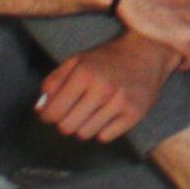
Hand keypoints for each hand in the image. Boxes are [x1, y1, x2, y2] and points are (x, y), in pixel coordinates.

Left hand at [37, 34, 172, 140]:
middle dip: (65, 122)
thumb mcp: (77, 60)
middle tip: (73, 113)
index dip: (48, 116)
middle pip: (67, 127)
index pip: (52, 113)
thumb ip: (54, 81)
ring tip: (91, 113)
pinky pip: (105, 137)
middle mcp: (103, 88)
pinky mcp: (135, 113)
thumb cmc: (109, 58)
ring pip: (85, 134)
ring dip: (84, 126)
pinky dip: (102, 130)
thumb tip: (40, 108)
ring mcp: (121, 102)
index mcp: (85, 73)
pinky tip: (108, 115)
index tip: (53, 112)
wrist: (149, 51)